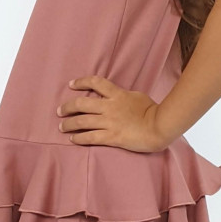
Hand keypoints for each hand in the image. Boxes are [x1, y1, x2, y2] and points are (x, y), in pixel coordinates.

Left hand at [55, 75, 170, 152]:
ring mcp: (109, 122)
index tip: (71, 85)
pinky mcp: (112, 137)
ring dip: (69, 124)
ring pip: (82, 121)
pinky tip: (73, 139)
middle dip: (67, 107)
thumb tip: (116, 97)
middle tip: (60, 111)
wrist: (160, 126)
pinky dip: (79, 138)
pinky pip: (90, 137)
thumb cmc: (153, 111)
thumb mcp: (137, 96)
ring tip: (62, 127)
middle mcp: (110, 107)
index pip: (95, 83)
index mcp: (117, 94)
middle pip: (81, 104)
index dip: (81, 82)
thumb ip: (123, 96)